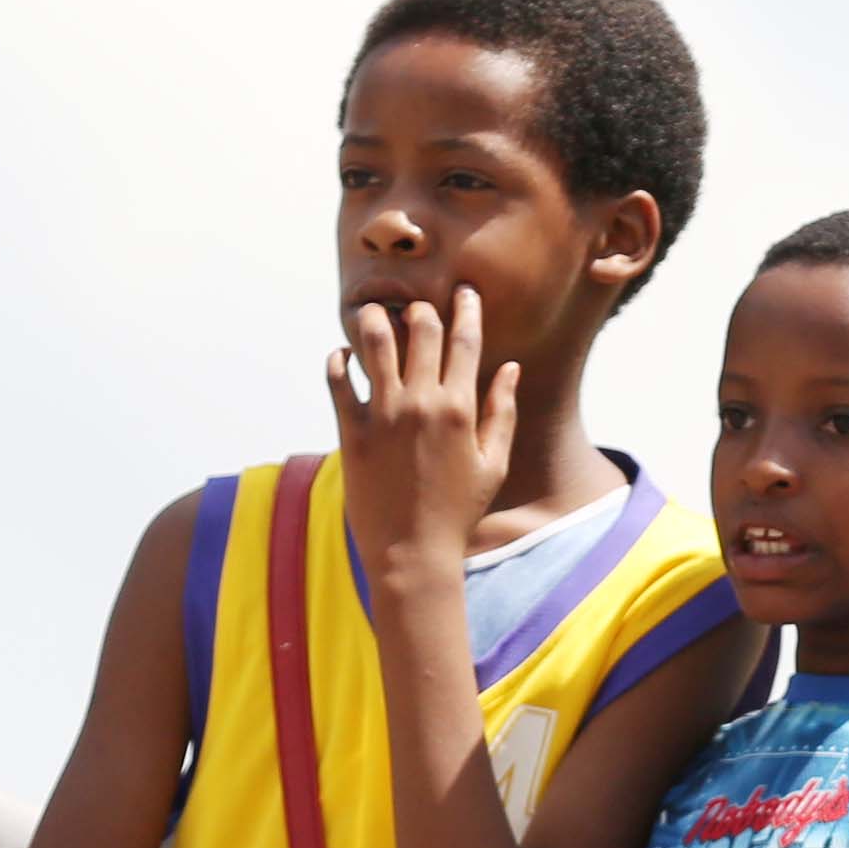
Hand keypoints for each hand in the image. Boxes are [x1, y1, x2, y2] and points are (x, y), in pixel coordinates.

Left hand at [331, 285, 518, 581]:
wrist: (412, 555)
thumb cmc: (458, 512)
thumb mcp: (493, 464)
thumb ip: (502, 412)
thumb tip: (510, 368)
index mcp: (460, 408)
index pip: (465, 340)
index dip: (465, 309)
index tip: (463, 292)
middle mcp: (422, 404)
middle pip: (420, 330)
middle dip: (419, 309)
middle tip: (415, 307)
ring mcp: (384, 416)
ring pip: (375, 343)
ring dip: (374, 320)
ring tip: (373, 315)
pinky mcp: (352, 432)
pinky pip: (337, 381)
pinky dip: (337, 360)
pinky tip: (341, 355)